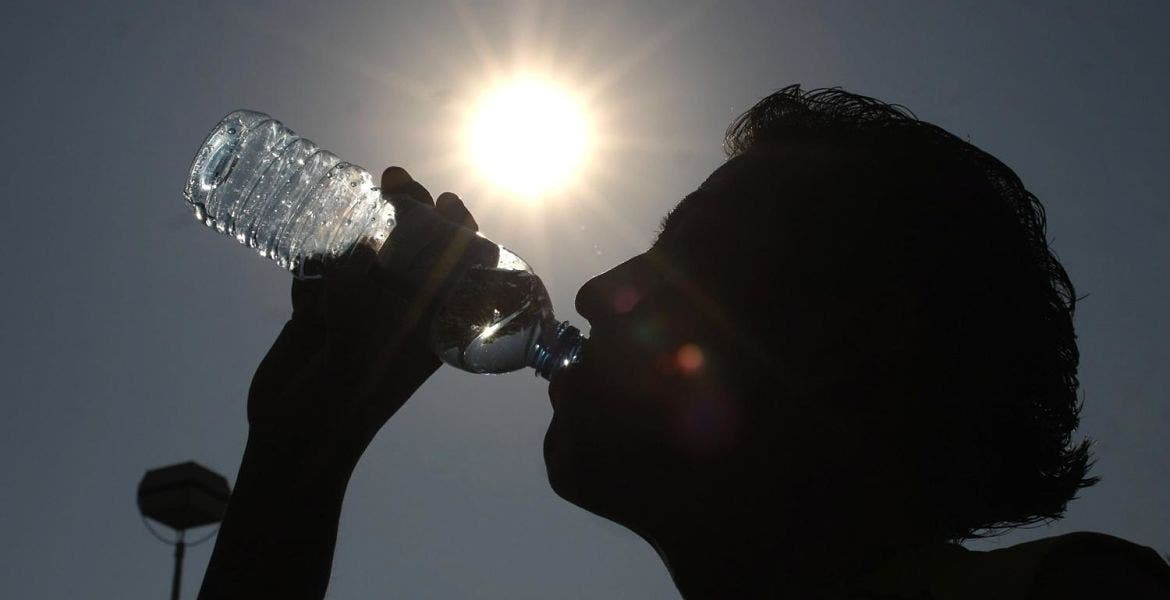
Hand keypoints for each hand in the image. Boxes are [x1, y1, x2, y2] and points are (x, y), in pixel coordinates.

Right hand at [246, 166, 479, 464]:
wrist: (292, 439)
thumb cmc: (344, 401)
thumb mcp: (366, 349)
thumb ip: (363, 298)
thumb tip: (363, 247)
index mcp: (431, 327)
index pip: (462, 271)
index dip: (462, 233)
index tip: (448, 202)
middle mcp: (400, 315)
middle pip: (417, 250)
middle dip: (412, 210)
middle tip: (396, 180)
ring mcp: (357, 312)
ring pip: (371, 254)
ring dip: (368, 223)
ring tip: (368, 192)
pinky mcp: (318, 314)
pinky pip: (324, 270)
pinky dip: (320, 256)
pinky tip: (313, 256)